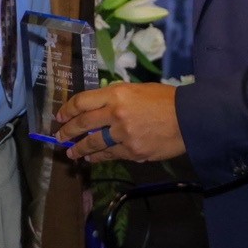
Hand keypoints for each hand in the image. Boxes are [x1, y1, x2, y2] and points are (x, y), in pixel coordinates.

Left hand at [57, 82, 184, 164]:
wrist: (189, 119)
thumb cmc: (163, 99)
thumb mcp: (135, 89)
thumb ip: (114, 98)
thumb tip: (97, 108)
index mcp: (115, 94)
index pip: (82, 102)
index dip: (67, 110)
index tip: (59, 116)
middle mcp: (115, 114)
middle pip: (84, 124)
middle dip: (68, 132)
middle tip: (59, 138)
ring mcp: (124, 135)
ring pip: (95, 144)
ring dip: (80, 149)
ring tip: (71, 153)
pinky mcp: (134, 153)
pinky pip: (112, 155)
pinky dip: (99, 157)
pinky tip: (92, 158)